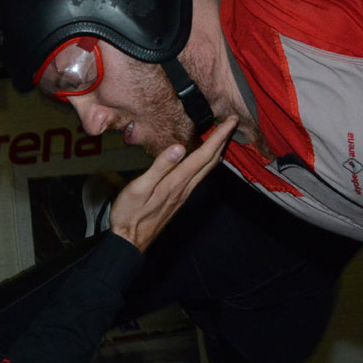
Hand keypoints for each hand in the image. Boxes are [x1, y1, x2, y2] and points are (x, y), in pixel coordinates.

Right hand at [108, 117, 238, 251]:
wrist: (130, 240)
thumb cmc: (130, 214)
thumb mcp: (140, 188)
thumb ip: (160, 167)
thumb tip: (179, 147)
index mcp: (177, 181)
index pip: (204, 155)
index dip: (219, 137)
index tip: (230, 121)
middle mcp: (185, 187)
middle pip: (210, 161)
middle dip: (223, 141)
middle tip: (232, 123)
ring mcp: (183, 194)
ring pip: (206, 170)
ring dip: (216, 151)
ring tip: (222, 138)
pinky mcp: (178, 199)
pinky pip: (199, 176)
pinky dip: (206, 163)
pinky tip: (204, 161)